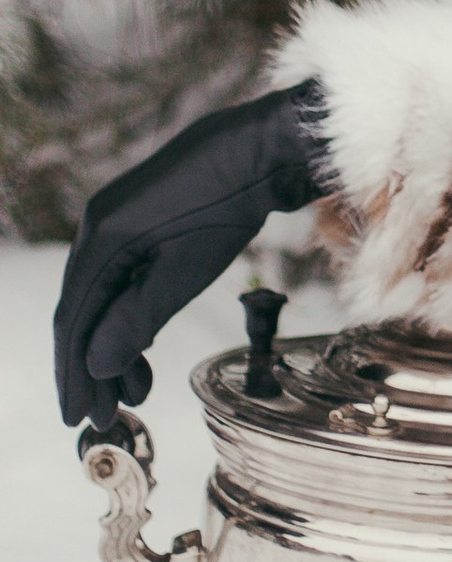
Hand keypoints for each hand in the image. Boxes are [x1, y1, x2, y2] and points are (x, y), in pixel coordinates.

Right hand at [52, 80, 328, 429]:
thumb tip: (94, 365)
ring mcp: (122, 218)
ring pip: (107, 295)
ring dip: (117, 345)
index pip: (74, 319)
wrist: (267, 145)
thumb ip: (136, 320)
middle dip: (94, 367)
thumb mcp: (182, 273)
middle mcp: (99, 225)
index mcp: (100, 237)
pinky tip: (145, 345)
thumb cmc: (228, 206)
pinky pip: (125, 276)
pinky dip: (131, 315)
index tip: (79, 416)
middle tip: (109, 415)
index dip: (74, 372)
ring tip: (139, 389)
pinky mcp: (148, 218)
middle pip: (85, 310)